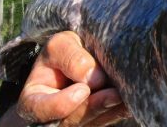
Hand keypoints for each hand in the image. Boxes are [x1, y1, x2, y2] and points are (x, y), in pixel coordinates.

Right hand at [0, 31, 129, 125]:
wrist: (77, 60)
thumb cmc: (62, 54)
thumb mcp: (59, 46)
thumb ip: (71, 57)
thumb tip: (95, 78)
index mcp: (34, 102)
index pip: (41, 109)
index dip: (61, 104)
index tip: (82, 90)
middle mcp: (55, 119)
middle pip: (74, 118)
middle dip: (94, 106)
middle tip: (113, 93)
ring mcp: (79, 122)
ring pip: (95, 121)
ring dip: (111, 108)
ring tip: (125, 93)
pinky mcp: (99, 121)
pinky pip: (110, 119)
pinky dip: (121, 109)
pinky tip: (132, 99)